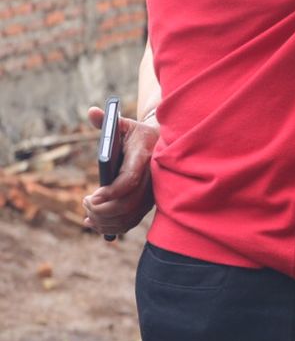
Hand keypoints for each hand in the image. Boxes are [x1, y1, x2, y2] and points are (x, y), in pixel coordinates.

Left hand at [81, 105, 158, 237]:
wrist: (163, 145)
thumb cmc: (138, 134)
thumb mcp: (124, 124)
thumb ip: (107, 120)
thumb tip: (92, 112)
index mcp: (144, 157)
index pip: (129, 181)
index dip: (109, 193)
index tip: (90, 197)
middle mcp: (151, 179)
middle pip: (127, 204)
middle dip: (102, 209)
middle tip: (85, 202)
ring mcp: (152, 193)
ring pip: (128, 216)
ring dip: (104, 221)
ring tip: (88, 214)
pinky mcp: (149, 203)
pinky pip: (131, 221)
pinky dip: (112, 227)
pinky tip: (95, 223)